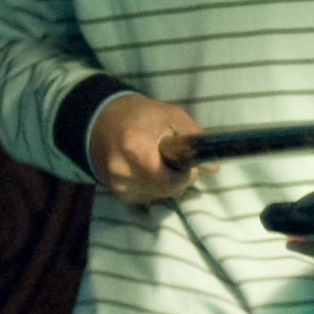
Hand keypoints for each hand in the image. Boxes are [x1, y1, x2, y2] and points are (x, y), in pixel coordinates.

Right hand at [88, 94, 207, 204]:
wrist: (100, 120)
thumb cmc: (139, 115)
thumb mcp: (170, 116)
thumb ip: (194, 138)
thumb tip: (214, 167)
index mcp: (136, 151)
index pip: (170, 183)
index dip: (184, 176)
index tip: (185, 163)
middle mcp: (123, 173)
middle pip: (166, 191)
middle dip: (176, 180)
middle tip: (173, 161)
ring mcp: (117, 186)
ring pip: (157, 197)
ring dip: (164, 184)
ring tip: (157, 163)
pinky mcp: (115, 194)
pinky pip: (145, 197)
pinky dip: (151, 187)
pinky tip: (146, 169)